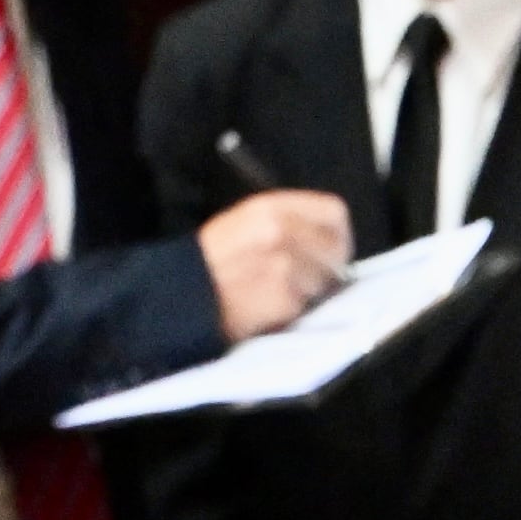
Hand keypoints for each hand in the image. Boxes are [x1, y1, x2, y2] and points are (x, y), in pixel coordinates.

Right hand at [197, 190, 356, 342]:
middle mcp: (281, 231)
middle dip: (329, 268)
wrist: (181, 292)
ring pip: (325, 283)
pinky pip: (305, 306)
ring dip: (310, 293)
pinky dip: (292, 312)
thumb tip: (329, 242)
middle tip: (309, 280)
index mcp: (271, 207)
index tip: (333, 249)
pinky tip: (268, 307)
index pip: (334, 212)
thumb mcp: (245, 224)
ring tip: (277, 292)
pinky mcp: (284, 297)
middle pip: (337, 250)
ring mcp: (285, 264)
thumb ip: (288, 224)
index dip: (339, 234)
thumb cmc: (213, 261)